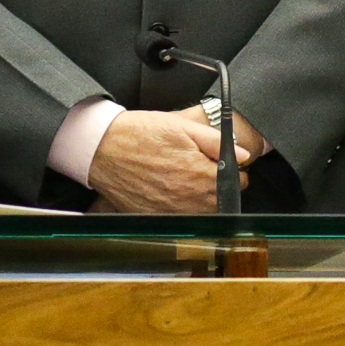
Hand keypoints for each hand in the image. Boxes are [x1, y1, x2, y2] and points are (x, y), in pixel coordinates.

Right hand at [88, 109, 250, 213]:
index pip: (238, 182)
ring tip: (181, 178)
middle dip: (216, 185)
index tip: (219, 162)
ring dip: (199, 199)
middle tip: (198, 167)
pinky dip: (178, 208)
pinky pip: (179, 219)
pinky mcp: (156, 219)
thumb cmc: (139, 134)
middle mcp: (190, 200)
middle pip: (222, 201)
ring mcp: (173, 213)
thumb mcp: (182, 126)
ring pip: (202, 212)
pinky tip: (166, 189)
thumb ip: (216, 142)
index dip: (232, 170)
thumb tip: (242, 155)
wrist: (102, 149)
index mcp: (201, 175)